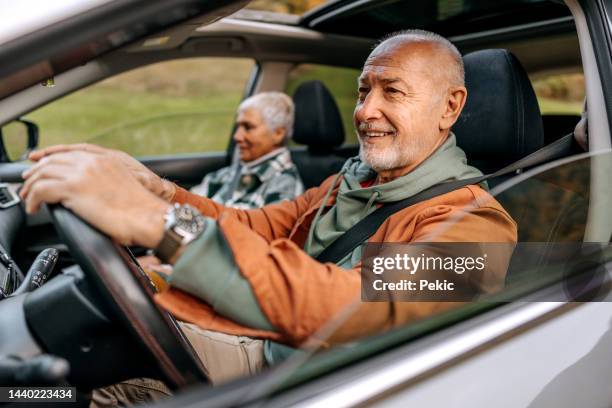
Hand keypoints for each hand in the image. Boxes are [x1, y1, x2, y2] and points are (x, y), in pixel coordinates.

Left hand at [20, 151, 169, 247]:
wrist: (150, 216)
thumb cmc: (143, 209)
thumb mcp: (125, 185)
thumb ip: (108, 181)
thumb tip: (96, 192)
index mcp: (108, 159)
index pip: (72, 150)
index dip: (52, 154)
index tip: (39, 160)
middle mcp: (94, 162)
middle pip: (54, 159)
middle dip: (37, 169)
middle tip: (28, 181)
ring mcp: (83, 173)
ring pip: (44, 172)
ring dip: (32, 185)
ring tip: (28, 197)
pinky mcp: (74, 189)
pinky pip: (41, 189)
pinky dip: (33, 198)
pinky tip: (34, 207)